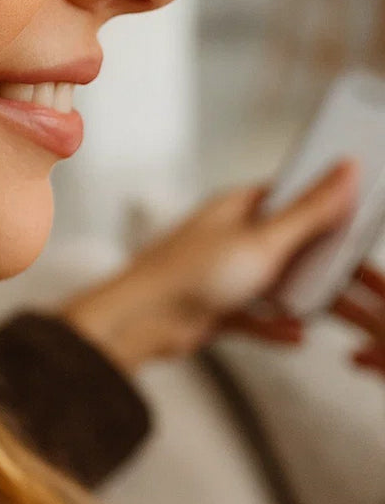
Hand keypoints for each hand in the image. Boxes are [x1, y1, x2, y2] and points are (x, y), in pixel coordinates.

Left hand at [58, 158, 380, 374]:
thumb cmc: (192, 272)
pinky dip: (276, 325)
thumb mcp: (264, 241)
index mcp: (237, 208)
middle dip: (318, 260)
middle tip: (352, 274)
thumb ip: (310, 211)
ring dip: (300, 297)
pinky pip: (258, 316)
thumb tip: (344, 168)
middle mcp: (230, 236)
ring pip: (275, 282)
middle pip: (288, 243)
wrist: (145, 320)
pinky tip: (295, 335)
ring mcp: (223, 272)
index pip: (289, 194)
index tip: (357, 214)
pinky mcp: (218, 306)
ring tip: (329, 307)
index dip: (323, 202)